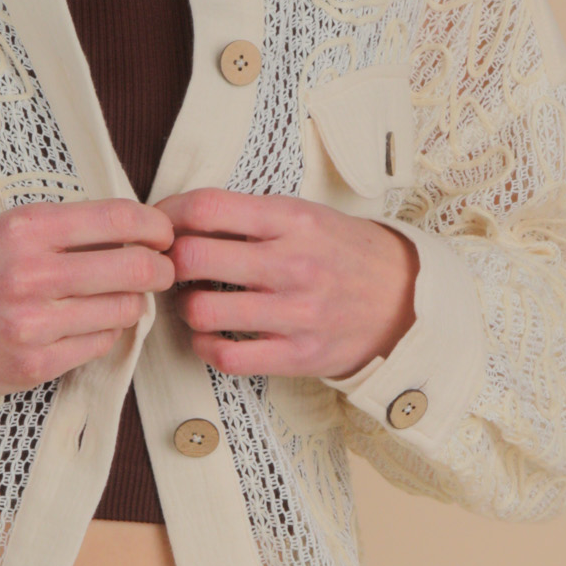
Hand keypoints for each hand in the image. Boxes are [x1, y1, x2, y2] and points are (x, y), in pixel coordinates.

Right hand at [0, 198, 176, 466]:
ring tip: (118, 298)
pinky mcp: (34, 364)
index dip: (155, 226)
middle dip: (159, 268)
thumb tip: (127, 229)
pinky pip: (99, 346)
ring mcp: (34, 323)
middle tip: (161, 269)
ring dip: (131, 304)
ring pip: (123, 310)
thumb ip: (57, 228)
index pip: (118, 219)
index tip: (164, 233)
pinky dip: (104, 333)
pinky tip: (86, 324)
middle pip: (135, 267)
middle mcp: (31, 272)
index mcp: (24, 228)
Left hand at [153, 188, 418, 379]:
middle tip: (171, 268)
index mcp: (291, 219)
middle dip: (170, 263)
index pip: (206, 208)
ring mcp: (295, 313)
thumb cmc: (342, 252)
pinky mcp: (297, 355)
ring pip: (202, 311)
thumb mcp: (305, 214)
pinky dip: (205, 346)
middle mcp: (292, 263)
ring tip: (195, 301)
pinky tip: (212, 335)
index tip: (159, 226)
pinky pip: (226, 356)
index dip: (168, 216)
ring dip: (185, 307)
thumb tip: (180, 216)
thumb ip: (249, 214)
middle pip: (193, 258)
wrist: (406, 299)